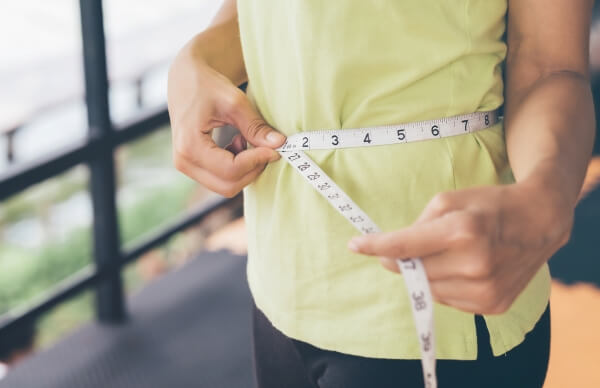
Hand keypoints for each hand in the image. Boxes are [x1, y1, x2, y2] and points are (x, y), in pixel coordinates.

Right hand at [167, 46, 285, 196]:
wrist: (186, 80)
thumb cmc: (207, 86)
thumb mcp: (235, 102)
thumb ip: (256, 127)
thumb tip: (279, 144)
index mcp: (189, 145)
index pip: (230, 169)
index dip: (257, 161)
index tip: (275, 148)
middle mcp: (183, 161)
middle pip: (228, 185)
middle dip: (252, 170)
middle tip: (267, 148)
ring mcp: (186, 167)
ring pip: (226, 186)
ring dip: (245, 169)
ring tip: (247, 140)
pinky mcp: (193, 167)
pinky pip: (220, 179)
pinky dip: (237, 168)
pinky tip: (238, 144)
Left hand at [347, 182, 572, 313]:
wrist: (539, 221)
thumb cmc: (489, 205)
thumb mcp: (449, 200)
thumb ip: (416, 226)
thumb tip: (393, 254)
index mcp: (463, 231)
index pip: (405, 246)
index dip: (375, 247)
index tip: (354, 245)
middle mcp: (475, 264)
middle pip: (415, 270)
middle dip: (403, 259)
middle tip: (409, 248)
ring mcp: (486, 290)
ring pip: (430, 288)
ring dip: (427, 273)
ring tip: (449, 253)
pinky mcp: (493, 306)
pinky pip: (450, 299)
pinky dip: (447, 284)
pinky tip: (464, 268)